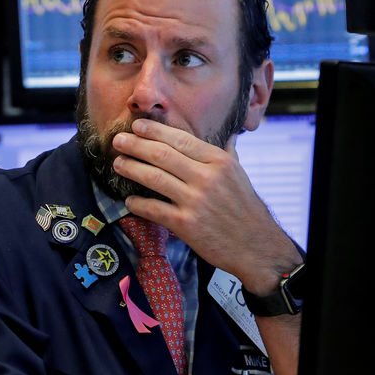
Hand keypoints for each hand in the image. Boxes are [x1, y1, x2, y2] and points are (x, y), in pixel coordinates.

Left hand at [112, 118, 300, 292]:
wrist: (257, 247)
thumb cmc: (245, 209)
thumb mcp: (240, 174)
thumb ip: (228, 153)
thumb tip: (229, 134)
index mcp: (218, 161)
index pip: (180, 139)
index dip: (155, 132)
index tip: (137, 126)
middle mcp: (207, 178)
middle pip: (162, 155)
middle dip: (136, 146)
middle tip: (118, 141)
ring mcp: (196, 201)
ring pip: (155, 178)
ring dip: (132, 169)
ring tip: (118, 164)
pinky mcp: (186, 224)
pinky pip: (154, 209)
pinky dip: (138, 204)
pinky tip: (130, 200)